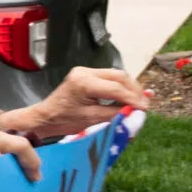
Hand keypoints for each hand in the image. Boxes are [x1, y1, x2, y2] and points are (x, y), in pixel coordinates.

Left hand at [9, 66, 147, 141]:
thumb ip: (116, 113)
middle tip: (145, 105)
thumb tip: (137, 111)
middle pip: (119, 76)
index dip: (133, 98)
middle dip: (135, 90)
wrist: (45, 117)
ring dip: (130, 88)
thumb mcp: (92, 119)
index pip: (116, 88)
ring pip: (116, 75)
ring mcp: (85, 71)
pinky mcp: (86, 74)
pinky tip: (129, 97)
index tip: (145, 109)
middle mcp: (84, 72)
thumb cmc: (64, 120)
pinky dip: (121, 87)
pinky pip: (110, 77)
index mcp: (83, 82)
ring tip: (139, 102)